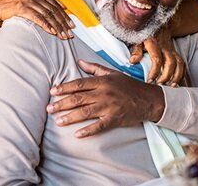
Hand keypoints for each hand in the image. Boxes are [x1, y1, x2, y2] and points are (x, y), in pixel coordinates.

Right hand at [0, 0, 73, 38]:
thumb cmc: (14, 5)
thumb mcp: (30, 1)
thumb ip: (43, 3)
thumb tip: (60, 9)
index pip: (56, 5)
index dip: (65, 16)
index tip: (72, 25)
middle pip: (54, 10)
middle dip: (63, 23)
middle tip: (70, 33)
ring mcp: (29, 0)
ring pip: (48, 15)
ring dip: (57, 27)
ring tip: (63, 35)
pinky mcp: (22, 7)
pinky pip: (38, 18)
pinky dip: (46, 25)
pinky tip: (52, 32)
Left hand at [46, 60, 164, 137]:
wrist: (148, 99)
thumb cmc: (129, 85)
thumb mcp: (112, 73)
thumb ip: (94, 68)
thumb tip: (79, 62)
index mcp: (102, 82)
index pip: (79, 84)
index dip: (64, 88)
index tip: (52, 92)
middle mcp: (103, 93)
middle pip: (79, 98)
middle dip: (62, 104)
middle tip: (49, 109)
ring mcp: (109, 107)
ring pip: (85, 112)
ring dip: (70, 117)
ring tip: (58, 121)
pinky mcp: (114, 119)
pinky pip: (99, 126)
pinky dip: (88, 130)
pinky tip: (77, 134)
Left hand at [129, 27, 185, 85]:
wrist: (157, 24)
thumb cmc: (145, 33)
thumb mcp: (137, 40)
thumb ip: (136, 51)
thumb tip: (133, 62)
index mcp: (154, 43)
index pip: (157, 59)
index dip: (154, 71)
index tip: (149, 81)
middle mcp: (165, 47)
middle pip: (170, 62)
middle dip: (166, 76)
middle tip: (159, 85)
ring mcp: (172, 50)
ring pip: (179, 63)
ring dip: (177, 76)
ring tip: (172, 86)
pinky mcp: (175, 52)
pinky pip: (182, 63)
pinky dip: (181, 73)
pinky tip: (177, 82)